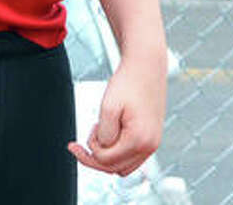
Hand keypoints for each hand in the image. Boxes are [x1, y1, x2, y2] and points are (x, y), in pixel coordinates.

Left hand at [67, 55, 166, 176]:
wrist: (146, 64)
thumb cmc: (128, 82)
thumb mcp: (108, 107)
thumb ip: (103, 135)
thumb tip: (103, 149)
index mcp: (140, 140)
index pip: (106, 161)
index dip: (90, 150)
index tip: (79, 138)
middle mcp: (150, 146)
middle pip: (114, 168)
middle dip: (96, 156)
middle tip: (82, 142)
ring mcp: (153, 143)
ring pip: (124, 166)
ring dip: (108, 156)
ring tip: (99, 134)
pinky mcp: (152, 137)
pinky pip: (132, 156)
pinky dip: (118, 151)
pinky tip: (110, 134)